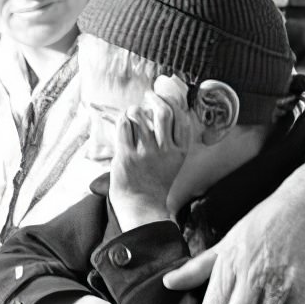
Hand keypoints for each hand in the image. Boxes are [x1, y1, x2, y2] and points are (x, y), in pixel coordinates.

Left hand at [109, 90, 187, 230]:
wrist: (142, 208)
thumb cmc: (155, 184)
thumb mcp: (172, 163)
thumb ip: (170, 142)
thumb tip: (159, 114)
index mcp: (179, 152)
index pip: (182, 118)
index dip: (173, 103)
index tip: (165, 98)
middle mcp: (164, 150)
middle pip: (164, 112)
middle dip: (155, 98)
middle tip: (149, 95)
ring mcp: (145, 153)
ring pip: (140, 115)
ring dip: (135, 109)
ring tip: (132, 112)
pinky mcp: (126, 156)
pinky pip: (124, 127)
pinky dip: (123, 120)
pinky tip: (123, 123)